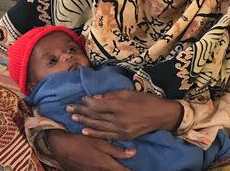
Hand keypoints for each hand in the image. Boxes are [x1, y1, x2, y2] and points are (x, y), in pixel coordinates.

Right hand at [46, 130, 133, 170]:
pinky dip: (101, 170)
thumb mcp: (100, 143)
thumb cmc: (81, 142)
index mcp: (106, 165)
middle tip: (127, 167)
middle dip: (121, 169)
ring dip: (111, 169)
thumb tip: (134, 153)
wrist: (60, 147)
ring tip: (115, 166)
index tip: (135, 169)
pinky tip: (102, 167)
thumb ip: (117, 150)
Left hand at [67, 90, 182, 140]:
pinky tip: (85, 131)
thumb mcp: (129, 93)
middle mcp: (118, 119)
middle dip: (81, 112)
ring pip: (98, 126)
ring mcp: (121, 130)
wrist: (162, 116)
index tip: (79, 99)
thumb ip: (112, 95)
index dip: (87, 102)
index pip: (98, 105)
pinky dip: (94, 133)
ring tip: (73, 118)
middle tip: (68, 109)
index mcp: (120, 106)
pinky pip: (106, 135)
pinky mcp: (124, 136)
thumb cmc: (147, 100)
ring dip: (84, 122)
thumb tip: (96, 97)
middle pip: (95, 116)